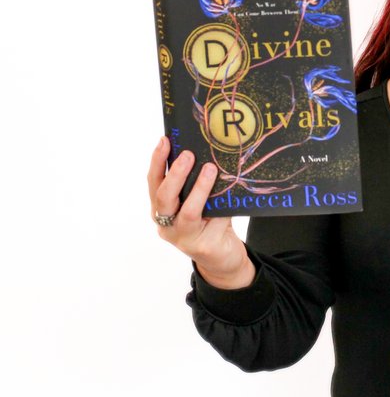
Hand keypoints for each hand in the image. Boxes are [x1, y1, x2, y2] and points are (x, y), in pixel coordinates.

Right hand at [147, 138, 255, 288]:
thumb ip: (197, 182)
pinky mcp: (202, 246)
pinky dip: (219, 207)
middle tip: (187, 154)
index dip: (158, 161)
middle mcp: (166, 223)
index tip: (165, 140)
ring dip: (198, 188)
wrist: (222, 255)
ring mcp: (182, 237)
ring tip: (209, 168)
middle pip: (163, 197)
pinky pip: (211, 222)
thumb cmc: (210, 220)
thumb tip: (207, 152)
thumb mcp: (200, 199)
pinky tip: (228, 194)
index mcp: (161, 208)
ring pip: (186, 211)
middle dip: (175, 174)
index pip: (154, 182)